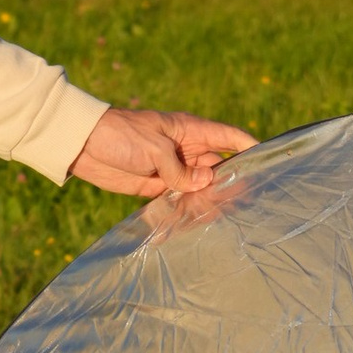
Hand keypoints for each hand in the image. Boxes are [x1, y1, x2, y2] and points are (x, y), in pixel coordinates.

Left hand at [68, 106, 255, 199]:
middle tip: (249, 203)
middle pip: (219, 167)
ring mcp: (172, 169)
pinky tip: (200, 222)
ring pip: (201, 186)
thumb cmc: (121, 135)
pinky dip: (189, 208)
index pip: (229, 137)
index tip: (269, 162)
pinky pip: (180, 198)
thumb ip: (180, 170)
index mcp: (190, 131)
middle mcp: (186, 150)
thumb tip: (204, 185)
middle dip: (232, 182)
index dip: (249, 148)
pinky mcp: (156, 186)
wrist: (83, 144)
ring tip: (228, 217)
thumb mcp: (154, 148)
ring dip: (211, 199)